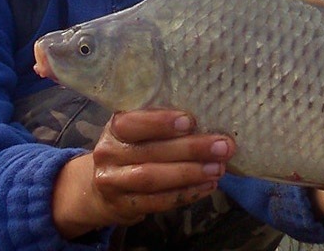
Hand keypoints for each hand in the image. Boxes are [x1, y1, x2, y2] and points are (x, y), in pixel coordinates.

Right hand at [51, 109, 234, 238]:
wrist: (100, 189)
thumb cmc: (131, 149)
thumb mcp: (137, 131)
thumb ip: (160, 124)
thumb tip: (207, 117)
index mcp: (114, 128)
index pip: (132, 123)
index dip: (160, 122)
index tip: (190, 121)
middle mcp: (109, 153)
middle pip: (151, 152)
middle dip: (191, 149)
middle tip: (223, 147)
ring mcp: (113, 182)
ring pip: (153, 178)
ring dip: (190, 173)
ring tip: (219, 168)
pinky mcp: (124, 206)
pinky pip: (158, 201)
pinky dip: (186, 194)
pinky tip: (207, 186)